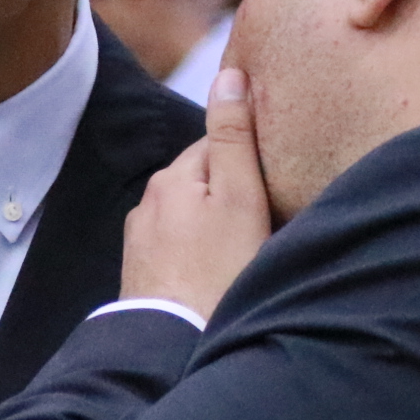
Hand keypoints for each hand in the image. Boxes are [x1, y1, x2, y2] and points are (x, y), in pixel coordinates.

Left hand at [119, 67, 271, 316]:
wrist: (173, 344)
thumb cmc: (217, 270)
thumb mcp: (239, 196)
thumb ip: (233, 136)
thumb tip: (229, 75)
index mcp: (172, 177)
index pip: (219, 146)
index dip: (251, 158)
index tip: (278, 177)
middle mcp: (148, 203)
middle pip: (204, 182)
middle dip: (231, 192)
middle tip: (267, 218)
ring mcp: (141, 240)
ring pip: (191, 217)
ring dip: (214, 225)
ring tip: (244, 250)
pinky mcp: (144, 273)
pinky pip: (180, 249)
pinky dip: (199, 254)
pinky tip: (217, 273)